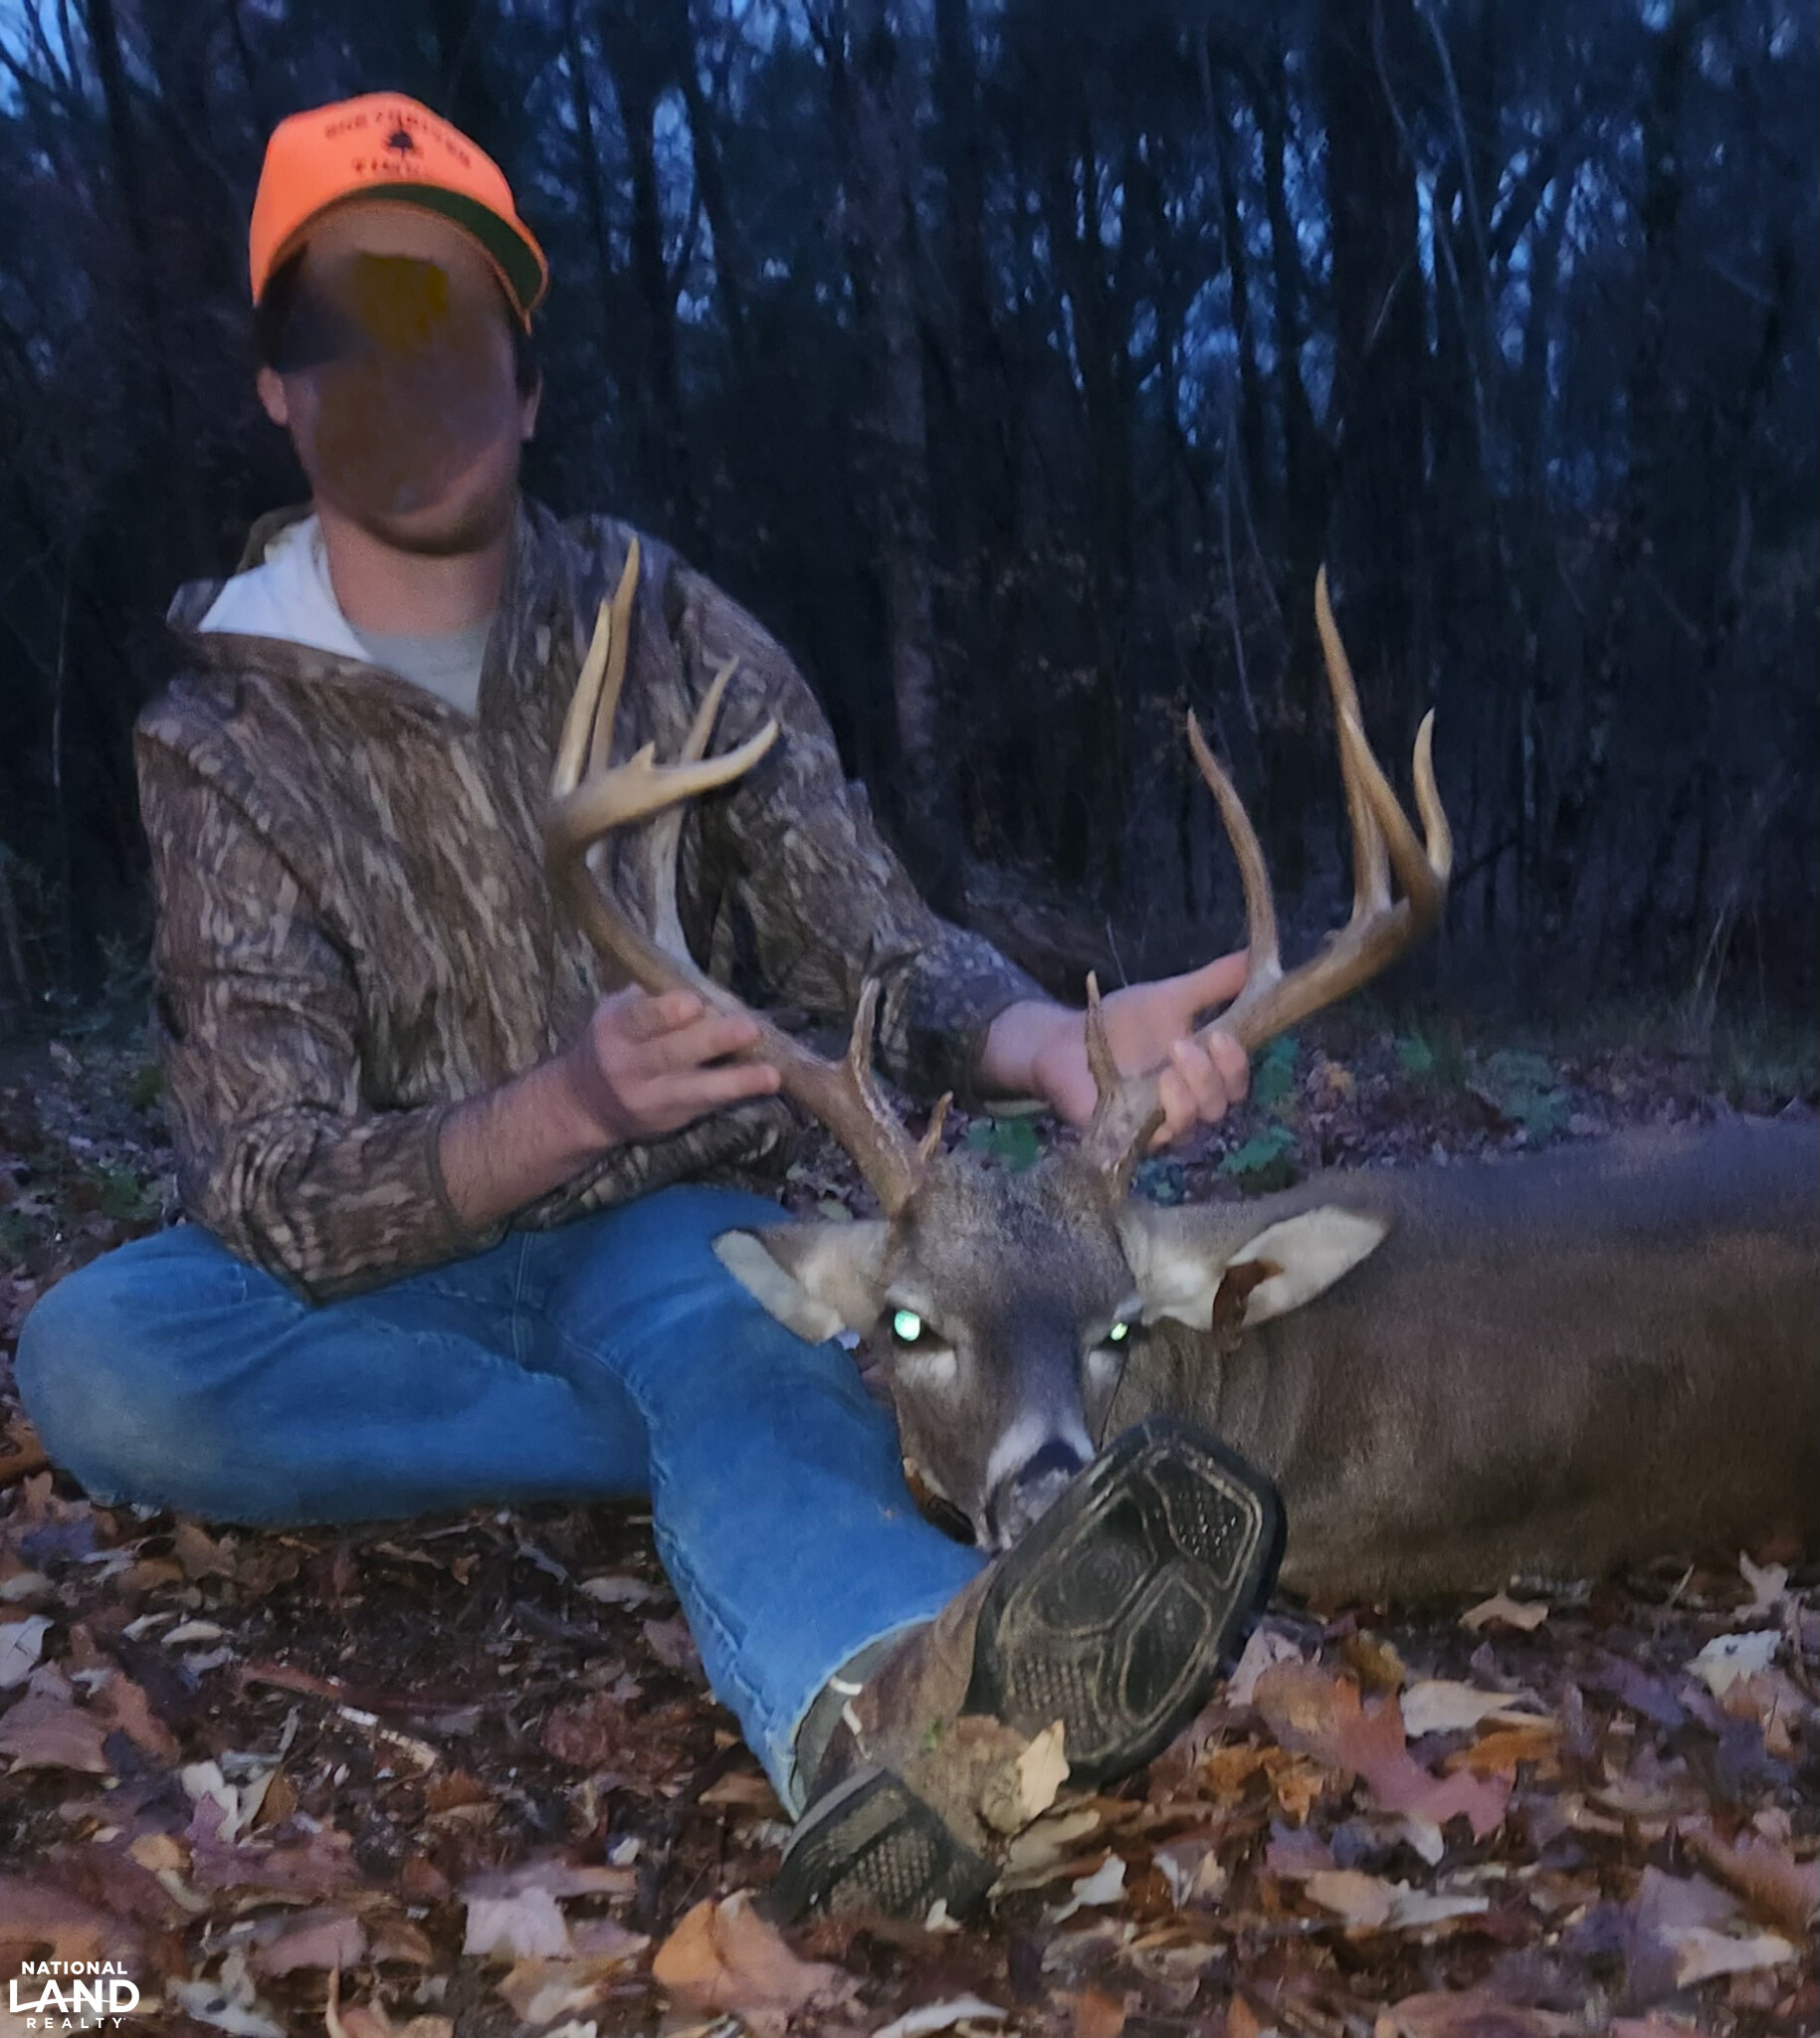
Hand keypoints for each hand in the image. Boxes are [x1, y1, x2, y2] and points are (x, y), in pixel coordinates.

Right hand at [561, 985, 781, 1148]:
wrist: (586, 1105)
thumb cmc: (616, 1042)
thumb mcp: (618, 1014)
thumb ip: (653, 999)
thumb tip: (705, 985)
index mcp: (615, 1029)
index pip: (638, 1019)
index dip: (664, 1013)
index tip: (692, 1002)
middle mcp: (631, 1066)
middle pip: (671, 1054)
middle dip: (711, 1040)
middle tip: (749, 1028)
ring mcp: (653, 1097)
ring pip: (696, 1089)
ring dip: (736, 1081)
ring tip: (770, 1075)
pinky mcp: (674, 1118)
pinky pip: (709, 1103)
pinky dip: (738, 1093)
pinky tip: (767, 1084)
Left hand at [1021, 951, 1250, 1151]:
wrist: (1066, 1041)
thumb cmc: (1122, 1024)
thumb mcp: (1170, 997)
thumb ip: (1213, 983)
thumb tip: (1254, 956)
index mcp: (1205, 1073)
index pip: (1236, 1080)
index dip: (1236, 1062)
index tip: (1222, 1035)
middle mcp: (1190, 1103)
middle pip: (1220, 1105)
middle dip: (1210, 1076)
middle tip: (1184, 1045)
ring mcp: (1161, 1124)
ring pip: (1193, 1123)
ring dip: (1187, 1093)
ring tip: (1168, 1064)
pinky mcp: (1131, 1136)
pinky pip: (1158, 1138)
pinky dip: (1162, 1112)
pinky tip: (1154, 1087)